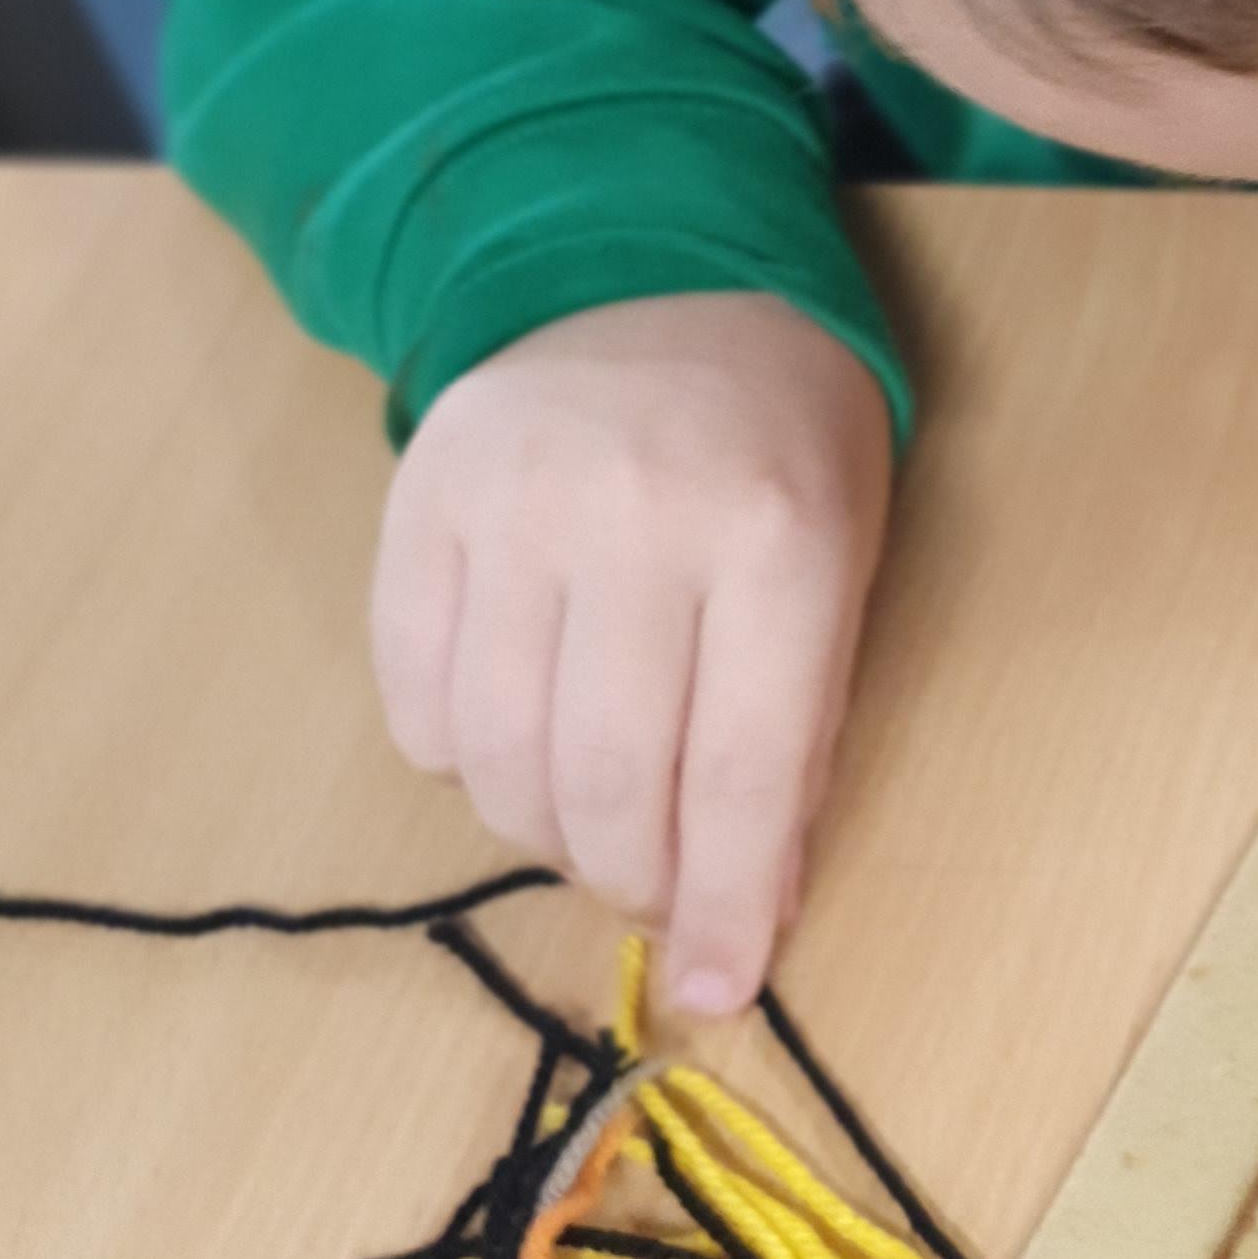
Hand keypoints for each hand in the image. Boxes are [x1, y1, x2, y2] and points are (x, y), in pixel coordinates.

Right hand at [370, 293, 893, 1016]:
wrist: (657, 268)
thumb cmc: (779, 441)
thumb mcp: (843, 566)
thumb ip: (798, 732)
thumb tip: (744, 916)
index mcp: (778, 539)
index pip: (742, 774)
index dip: (722, 905)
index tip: (716, 990)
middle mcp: (638, 518)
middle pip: (604, 781)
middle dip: (629, 873)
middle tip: (649, 877)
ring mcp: (514, 502)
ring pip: (499, 757)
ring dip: (541, 830)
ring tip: (586, 813)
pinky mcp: (421, 497)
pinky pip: (414, 694)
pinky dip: (462, 755)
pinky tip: (513, 731)